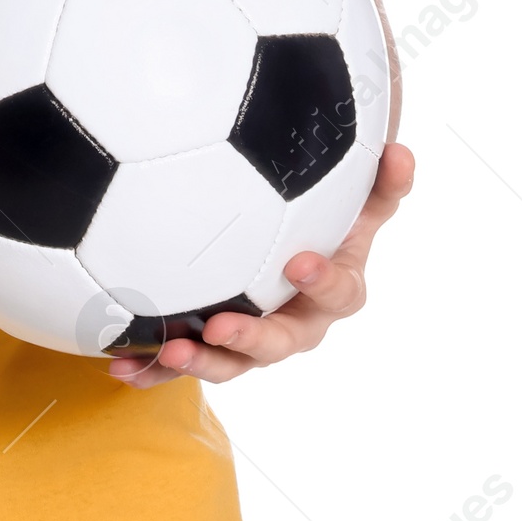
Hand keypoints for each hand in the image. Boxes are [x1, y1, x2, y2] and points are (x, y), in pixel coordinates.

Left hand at [108, 142, 414, 387]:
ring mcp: (255, 340)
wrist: (300, 254)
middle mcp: (297, 323)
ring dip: (200, 362)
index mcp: (334, 290)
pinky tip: (120, 367)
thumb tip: (402, 151)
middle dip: (252, 339)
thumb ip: (381, 181)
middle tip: (221, 326)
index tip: (298, 263)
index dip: (323, 282)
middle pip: (281, 343)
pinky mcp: (215, 347)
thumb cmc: (331, 220)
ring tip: (167, 351)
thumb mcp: (360, 201)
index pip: (340, 292)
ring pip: (232, 363)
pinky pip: (187, 364)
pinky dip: (153, 369)